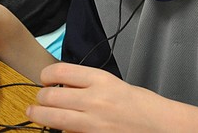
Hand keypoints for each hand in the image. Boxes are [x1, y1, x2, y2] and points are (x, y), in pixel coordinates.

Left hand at [28, 63, 161, 131]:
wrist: (161, 126)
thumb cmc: (142, 105)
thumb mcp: (114, 84)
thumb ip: (88, 84)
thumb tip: (64, 85)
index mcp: (101, 80)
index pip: (60, 71)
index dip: (46, 75)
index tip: (44, 79)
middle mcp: (94, 100)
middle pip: (51, 95)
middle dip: (40, 98)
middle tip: (38, 99)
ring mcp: (92, 123)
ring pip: (52, 118)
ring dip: (40, 115)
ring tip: (35, 113)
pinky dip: (62, 132)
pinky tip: (63, 129)